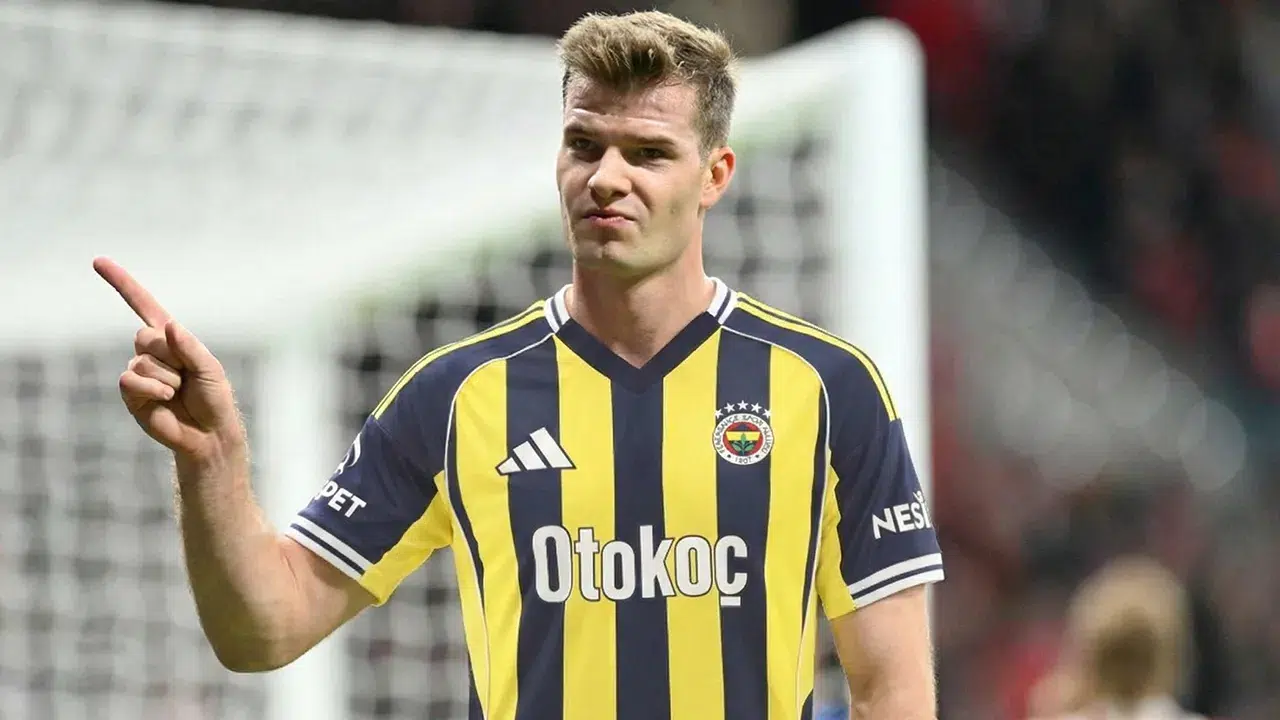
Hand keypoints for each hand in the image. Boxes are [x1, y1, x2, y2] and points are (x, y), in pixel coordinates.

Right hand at [94, 257, 243, 463]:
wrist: (207, 433)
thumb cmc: (214, 398)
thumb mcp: (210, 368)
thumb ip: (190, 347)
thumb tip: (169, 327)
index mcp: (172, 339)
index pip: (143, 305)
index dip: (122, 284)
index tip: (98, 261)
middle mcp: (151, 352)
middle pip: (144, 335)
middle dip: (170, 355)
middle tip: (186, 376)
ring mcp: (139, 372)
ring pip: (141, 360)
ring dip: (167, 378)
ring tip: (179, 392)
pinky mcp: (131, 394)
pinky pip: (131, 380)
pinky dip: (152, 389)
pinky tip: (166, 399)